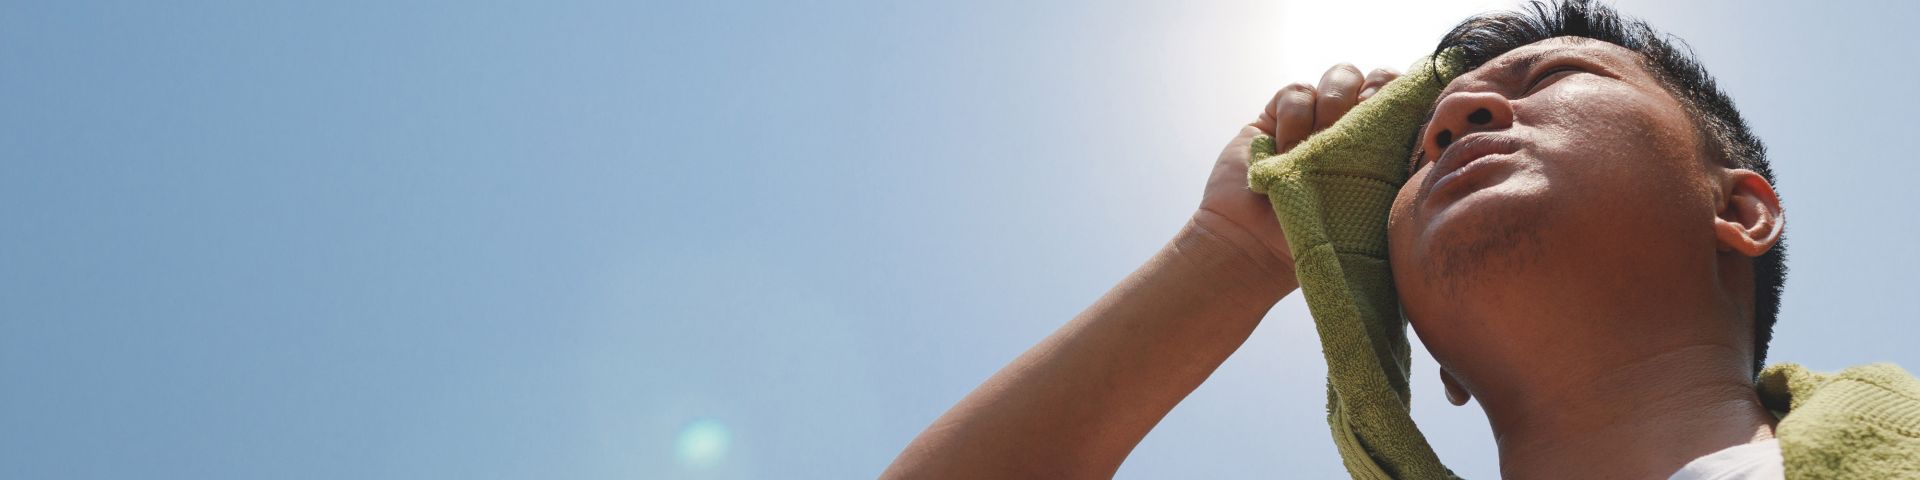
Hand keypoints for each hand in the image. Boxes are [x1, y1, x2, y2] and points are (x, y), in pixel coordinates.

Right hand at [1193, 64, 1399, 274]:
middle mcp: (1356, 127)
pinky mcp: (1279, 114)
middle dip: (1378, 91)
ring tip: (1319, 142)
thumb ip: (1405, 181)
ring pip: (1343, 75)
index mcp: (1387, 150)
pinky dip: (1294, 116)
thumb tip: (1437, 145)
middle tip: (1364, 119)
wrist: (1255, 247)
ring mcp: (1317, 117)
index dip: (1415, 98)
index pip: (1414, 104)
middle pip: (1382, 78)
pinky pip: (1297, 91)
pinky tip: (1284, 151)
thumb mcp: (1376, 217)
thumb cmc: (1323, 243)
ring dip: (1334, 103)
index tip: (1408, 118)